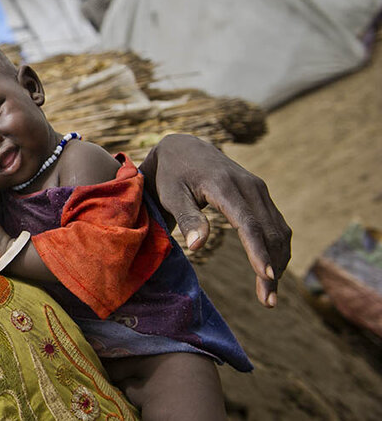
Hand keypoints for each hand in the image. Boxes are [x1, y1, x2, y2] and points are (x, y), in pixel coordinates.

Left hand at [140, 134, 290, 307]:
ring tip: (269, 295)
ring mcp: (258, 189)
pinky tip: (272, 271)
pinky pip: (276, 224)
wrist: (184, 147)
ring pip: (278, 230)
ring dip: (278, 262)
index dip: (258, 251)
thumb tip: (197, 247)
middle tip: (268, 302)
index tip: (267, 277)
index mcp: (225, 186)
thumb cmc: (171, 174)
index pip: (248, 223)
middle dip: (271, 268)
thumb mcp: (170, 194)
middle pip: (268, 232)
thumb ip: (186, 218)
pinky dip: (277, 249)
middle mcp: (249, 186)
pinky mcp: (260, 194)